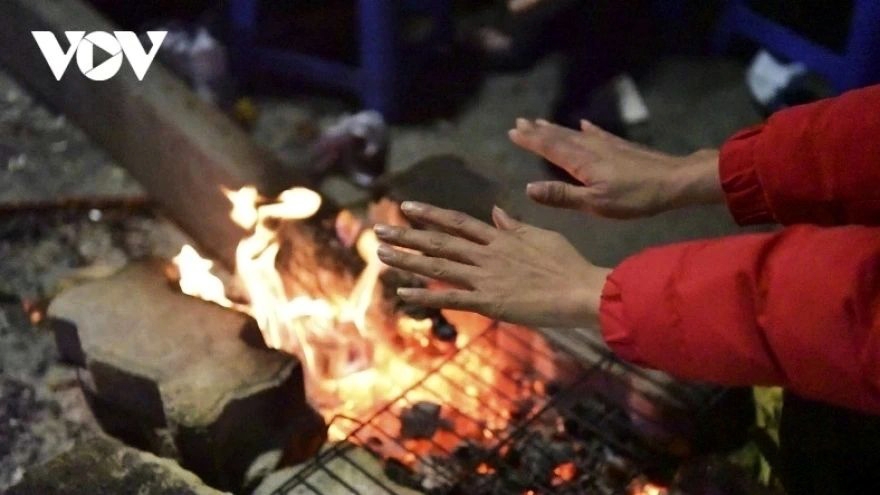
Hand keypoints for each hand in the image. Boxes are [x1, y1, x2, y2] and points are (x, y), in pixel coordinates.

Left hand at [375, 202, 611, 328]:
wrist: (583, 290)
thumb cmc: (568, 264)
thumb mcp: (541, 235)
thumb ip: (514, 226)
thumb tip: (495, 213)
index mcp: (499, 237)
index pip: (457, 222)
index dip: (430, 214)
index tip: (407, 206)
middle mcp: (486, 254)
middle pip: (438, 242)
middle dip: (406, 236)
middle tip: (378, 231)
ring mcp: (485, 277)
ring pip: (438, 266)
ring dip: (407, 261)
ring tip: (381, 255)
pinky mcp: (489, 302)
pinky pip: (450, 298)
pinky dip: (425, 295)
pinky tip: (402, 293)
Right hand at [509, 118, 722, 217]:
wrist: (673, 181)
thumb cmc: (634, 197)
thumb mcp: (595, 204)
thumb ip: (562, 195)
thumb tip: (529, 188)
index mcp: (581, 162)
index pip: (549, 148)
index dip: (530, 141)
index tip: (512, 132)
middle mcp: (590, 148)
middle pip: (559, 136)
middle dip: (538, 130)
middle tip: (519, 122)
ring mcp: (606, 144)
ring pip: (574, 133)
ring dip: (556, 128)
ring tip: (540, 121)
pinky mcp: (620, 146)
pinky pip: (597, 133)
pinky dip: (586, 128)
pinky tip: (583, 124)